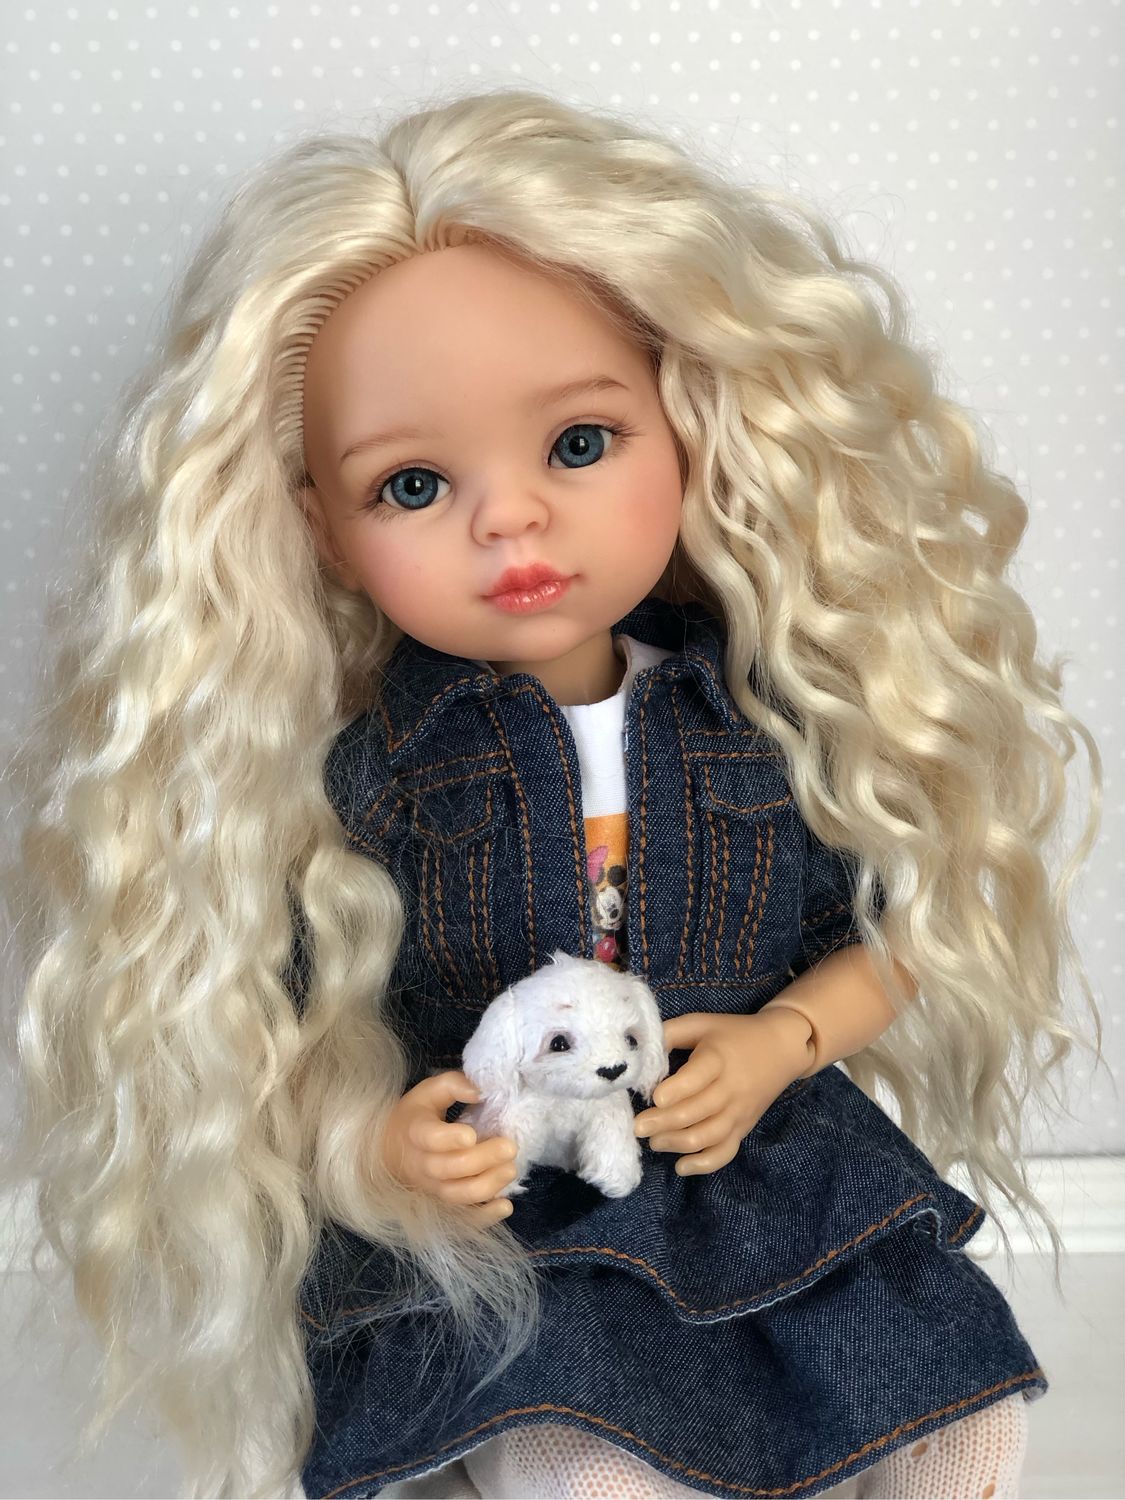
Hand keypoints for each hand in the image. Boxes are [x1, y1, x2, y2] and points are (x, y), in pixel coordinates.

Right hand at [380, 1070, 519, 1227]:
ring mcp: (431, 1187)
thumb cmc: (418, 1115)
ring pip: (456, 1195)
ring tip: (511, 1170)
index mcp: (416, 1132)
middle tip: (510, 1147)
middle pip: (449, 1168)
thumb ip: (454, 1085)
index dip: (449, 1139)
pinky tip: (506, 1206)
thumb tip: (481, 1091)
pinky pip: (461, 1217)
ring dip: (487, 1186)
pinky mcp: (443, 1203)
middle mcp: (421, 1164)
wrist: (391, 1150)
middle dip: (482, 1160)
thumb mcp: (430, 1091)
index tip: (471, 1134)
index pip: (429, 1138)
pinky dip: (484, 1216)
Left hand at [632, 1009, 812, 1176]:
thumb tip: (638, 1052)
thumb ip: (670, 1033)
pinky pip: (726, 1152)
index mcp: (718, 1058)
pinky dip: (704, 1164)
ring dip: (677, 1143)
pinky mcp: (743, 1128)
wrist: (781, 1048)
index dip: (676, 1090)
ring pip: (708, 1136)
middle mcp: (731, 1088)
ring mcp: (739, 1112)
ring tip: (653, 1142)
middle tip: (638, 1126)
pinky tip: (680, 1166)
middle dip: (664, 1122)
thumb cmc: (732, 1034)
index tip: (654, 1098)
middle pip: (697, 1111)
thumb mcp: (702, 1023)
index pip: (698, 1077)